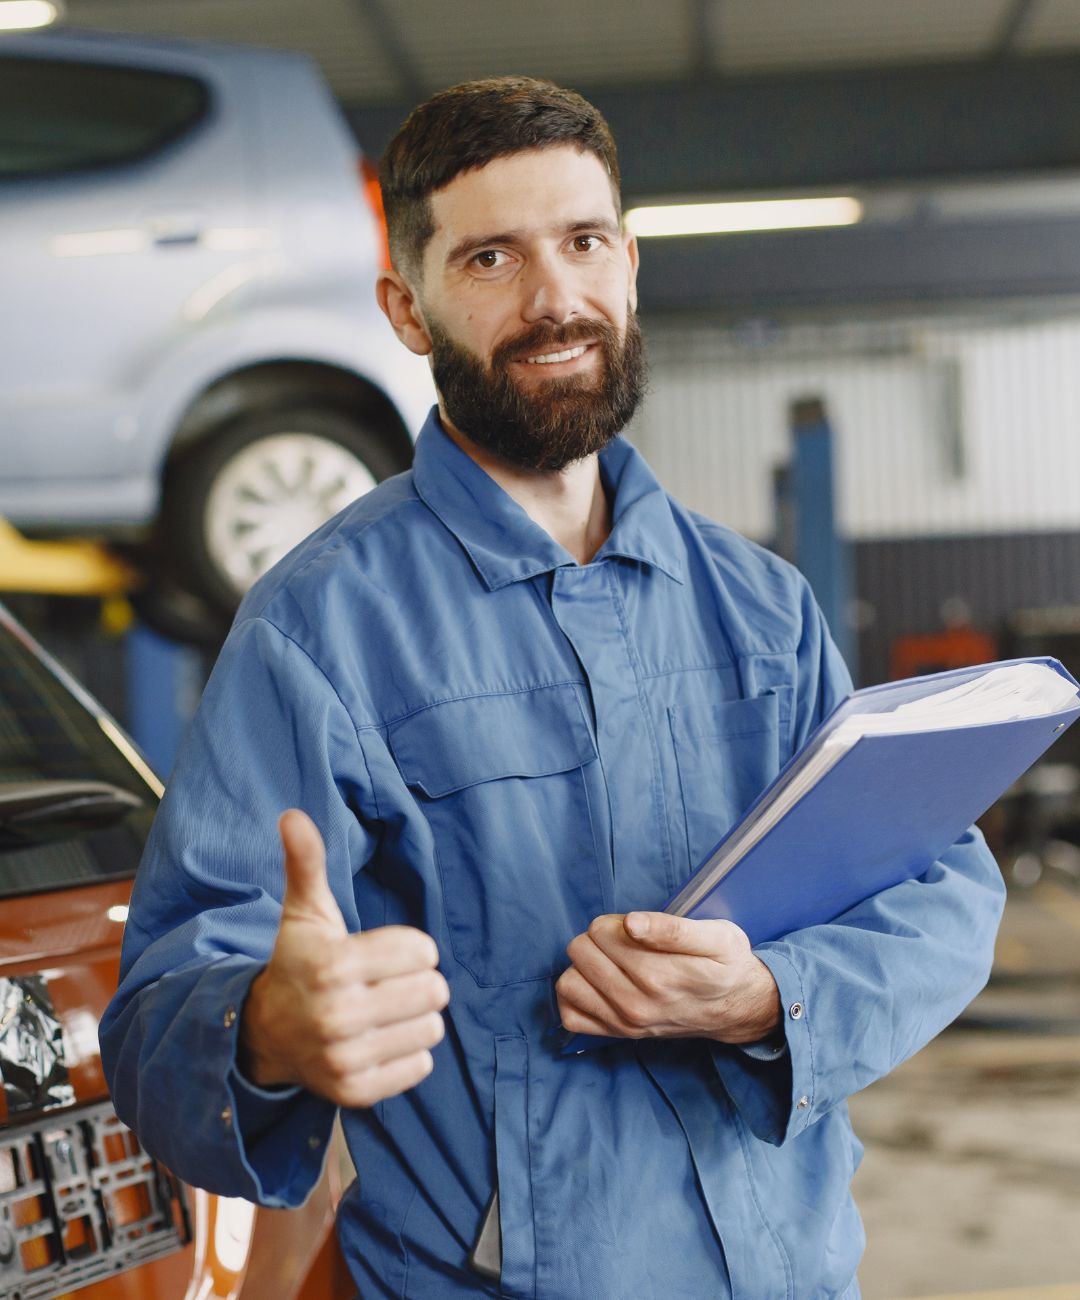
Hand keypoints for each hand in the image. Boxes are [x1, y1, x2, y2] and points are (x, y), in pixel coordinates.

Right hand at [239, 809, 448, 1106]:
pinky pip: (420, 1065)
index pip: (423, 951)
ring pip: (432, 1028)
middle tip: (389, 983)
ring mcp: (346, 1058)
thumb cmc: (299, 963)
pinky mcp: (356, 1092)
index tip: (385, 953)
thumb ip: (307, 862)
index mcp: (333, 965)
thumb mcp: (305, 912)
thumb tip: (292, 815)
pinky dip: (410, 1052)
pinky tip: (382, 1039)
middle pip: (434, 990)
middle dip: (419, 982)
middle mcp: (337, 1015)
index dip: (412, 948)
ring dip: (417, 1017)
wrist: (265, 1035)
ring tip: (387, 1011)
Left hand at [555, 912, 779, 1042]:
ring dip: (585, 966)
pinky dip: (578, 995)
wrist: (737, 1009)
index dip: (616, 921)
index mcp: (660, 975)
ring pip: (569, 981)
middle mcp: (637, 1003)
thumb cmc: (726, 966)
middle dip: (600, 939)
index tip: (638, 929)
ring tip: (612, 962)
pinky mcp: (617, 1034)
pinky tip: (598, 984)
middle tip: (628, 944)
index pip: (602, 932)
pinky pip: (570, 1014)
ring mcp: (625, 1023)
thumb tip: (630, 923)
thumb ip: (672, 928)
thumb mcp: (718, 936)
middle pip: (581, 950)